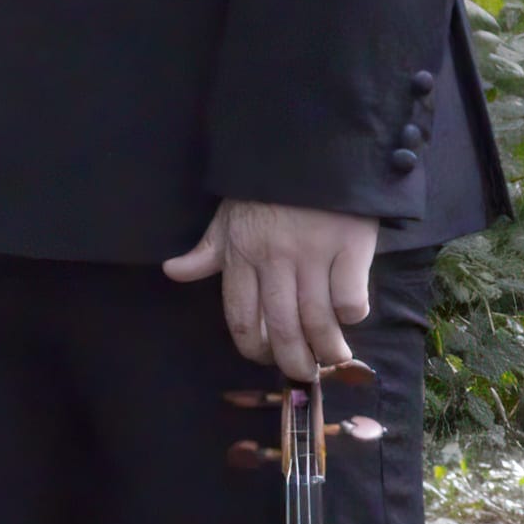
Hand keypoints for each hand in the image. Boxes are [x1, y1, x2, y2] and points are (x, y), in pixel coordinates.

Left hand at [165, 193, 381, 380]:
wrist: (312, 149)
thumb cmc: (267, 189)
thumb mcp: (228, 216)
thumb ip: (207, 251)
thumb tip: (173, 271)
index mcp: (241, 254)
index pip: (240, 315)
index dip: (253, 347)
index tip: (266, 360)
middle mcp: (274, 259)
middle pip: (281, 326)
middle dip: (292, 360)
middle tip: (303, 374)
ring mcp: (313, 254)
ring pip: (316, 319)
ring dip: (326, 348)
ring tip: (333, 359)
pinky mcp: (350, 247)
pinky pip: (349, 296)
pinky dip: (350, 314)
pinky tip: (350, 317)